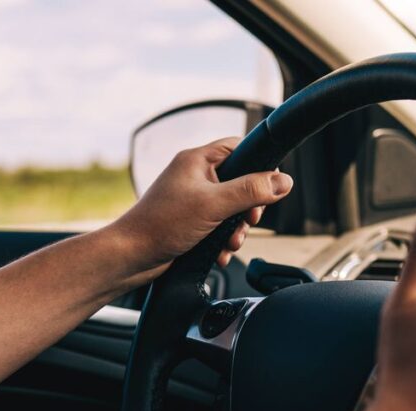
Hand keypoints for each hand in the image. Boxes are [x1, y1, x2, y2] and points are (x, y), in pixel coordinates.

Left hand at [109, 137, 293, 271]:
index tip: (269, 187)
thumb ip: (251, 191)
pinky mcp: (191, 222)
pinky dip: (223, 241)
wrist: (132, 257)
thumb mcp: (214, 204)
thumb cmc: (161, 225)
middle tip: (248, 221)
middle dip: (248, 208)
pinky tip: (220, 253)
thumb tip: (283, 181)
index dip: (258, 166)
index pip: (239, 149)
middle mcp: (195, 177)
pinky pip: (219, 227)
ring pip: (232, 209)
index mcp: (197, 160)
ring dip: (237, 230)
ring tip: (230, 243)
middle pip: (241, 183)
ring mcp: (193, 200)